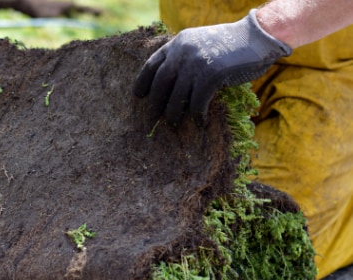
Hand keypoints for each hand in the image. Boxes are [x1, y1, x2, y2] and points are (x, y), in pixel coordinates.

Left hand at [134, 9, 291, 124]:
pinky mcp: (210, 75)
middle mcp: (183, 52)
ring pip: (176, 97)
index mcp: (178, 43)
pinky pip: (197, 103)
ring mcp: (196, 63)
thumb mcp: (201, 44)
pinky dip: (197, 116)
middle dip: (155, 104)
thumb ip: (186, 58)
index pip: (152, 64)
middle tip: (151, 119)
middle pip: (160, 84)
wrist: (258, 37)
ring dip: (174, 114)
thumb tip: (174, 85)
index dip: (143, 82)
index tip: (138, 96)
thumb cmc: (231, 46)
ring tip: (174, 125)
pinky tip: (200, 123)